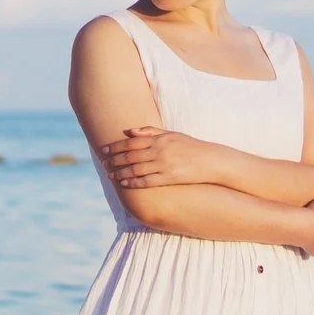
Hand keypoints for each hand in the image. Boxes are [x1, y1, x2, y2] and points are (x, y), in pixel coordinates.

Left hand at [98, 125, 224, 189]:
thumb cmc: (190, 147)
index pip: (132, 142)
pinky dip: (133, 182)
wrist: (210, 160)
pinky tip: (124, 183)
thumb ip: (151, 131)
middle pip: (131, 155)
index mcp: (160, 139)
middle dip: (115, 160)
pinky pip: (147, 181)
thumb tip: (130, 131)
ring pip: (136, 169)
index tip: (104, 150)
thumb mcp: (172, 134)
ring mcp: (164, 165)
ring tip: (110, 175)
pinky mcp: (169, 177)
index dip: (116, 146)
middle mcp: (160, 151)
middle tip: (103, 163)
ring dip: (120, 172)